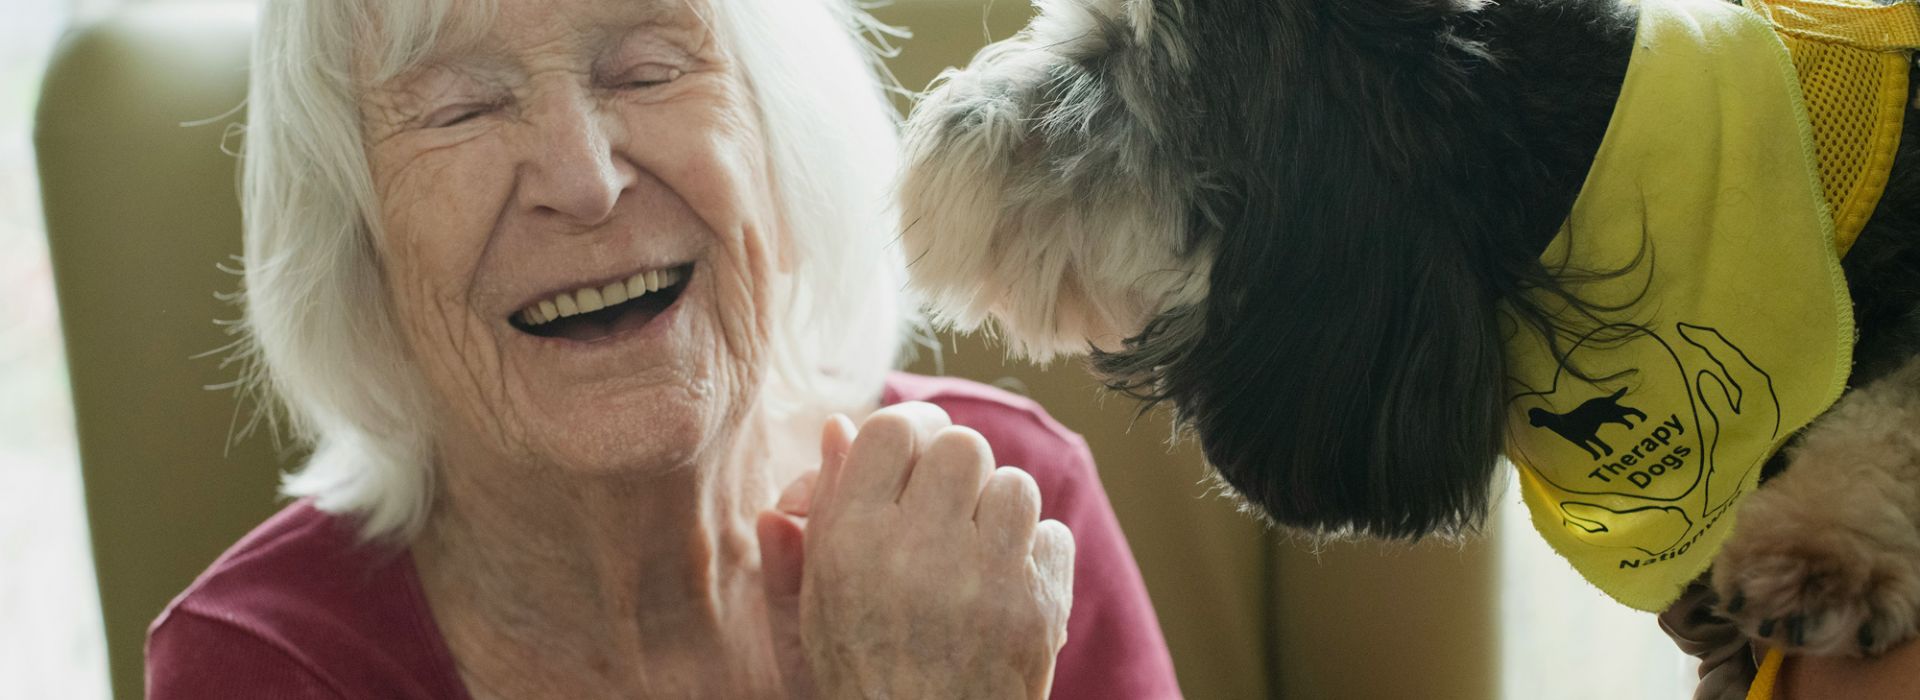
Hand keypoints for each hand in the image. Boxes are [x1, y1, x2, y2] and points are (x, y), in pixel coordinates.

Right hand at [758, 403, 1074, 698]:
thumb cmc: (862, 673)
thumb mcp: (814, 598)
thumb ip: (819, 511)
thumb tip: (835, 426)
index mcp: (851, 540)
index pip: (893, 430)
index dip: (912, 429)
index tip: (917, 450)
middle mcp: (916, 550)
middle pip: (962, 445)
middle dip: (958, 468)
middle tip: (949, 504)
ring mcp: (983, 578)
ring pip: (1015, 483)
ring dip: (1000, 509)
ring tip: (978, 551)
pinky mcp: (1037, 607)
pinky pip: (1054, 535)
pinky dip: (1036, 558)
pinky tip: (1006, 590)